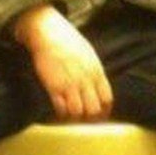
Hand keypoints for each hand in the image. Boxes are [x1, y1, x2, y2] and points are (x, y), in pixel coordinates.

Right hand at [14, 4, 113, 120]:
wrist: (48, 32)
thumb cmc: (68, 42)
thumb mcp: (89, 55)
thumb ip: (95, 73)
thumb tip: (98, 89)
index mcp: (96, 72)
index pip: (107, 99)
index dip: (104, 112)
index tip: (99, 117)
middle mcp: (85, 80)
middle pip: (94, 110)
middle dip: (90, 119)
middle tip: (84, 122)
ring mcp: (69, 84)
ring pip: (78, 112)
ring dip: (74, 119)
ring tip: (71, 118)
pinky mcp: (54, 86)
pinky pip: (61, 108)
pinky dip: (61, 114)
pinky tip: (60, 111)